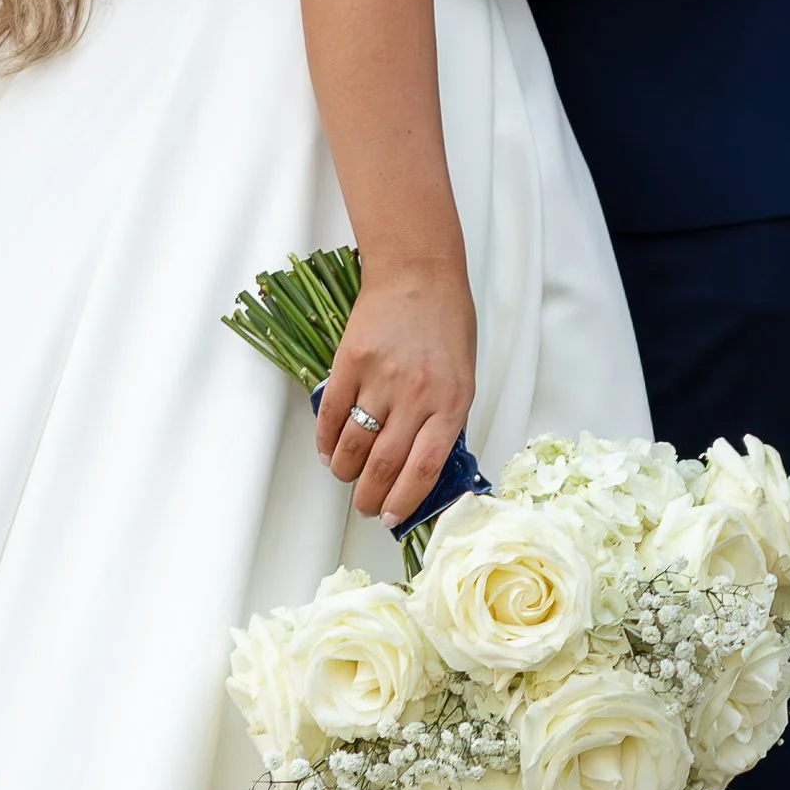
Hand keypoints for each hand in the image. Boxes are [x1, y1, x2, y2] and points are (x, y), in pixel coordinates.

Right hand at [313, 265, 476, 526]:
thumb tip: (418, 467)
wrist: (418, 272)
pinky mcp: (350, 362)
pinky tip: (330, 450)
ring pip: (353, 446)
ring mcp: (380, 378)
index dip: (404, 501)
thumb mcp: (462, 376)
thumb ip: (444, 419)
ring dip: (345, 472)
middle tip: (365, 506)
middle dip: (370, 498)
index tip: (392, 517)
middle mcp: (416, 394)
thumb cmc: (446, 324)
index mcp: (451, 402)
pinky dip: (327, 441)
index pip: (423, 469)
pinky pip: (332, 415)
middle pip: (384, 465)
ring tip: (346, 477)